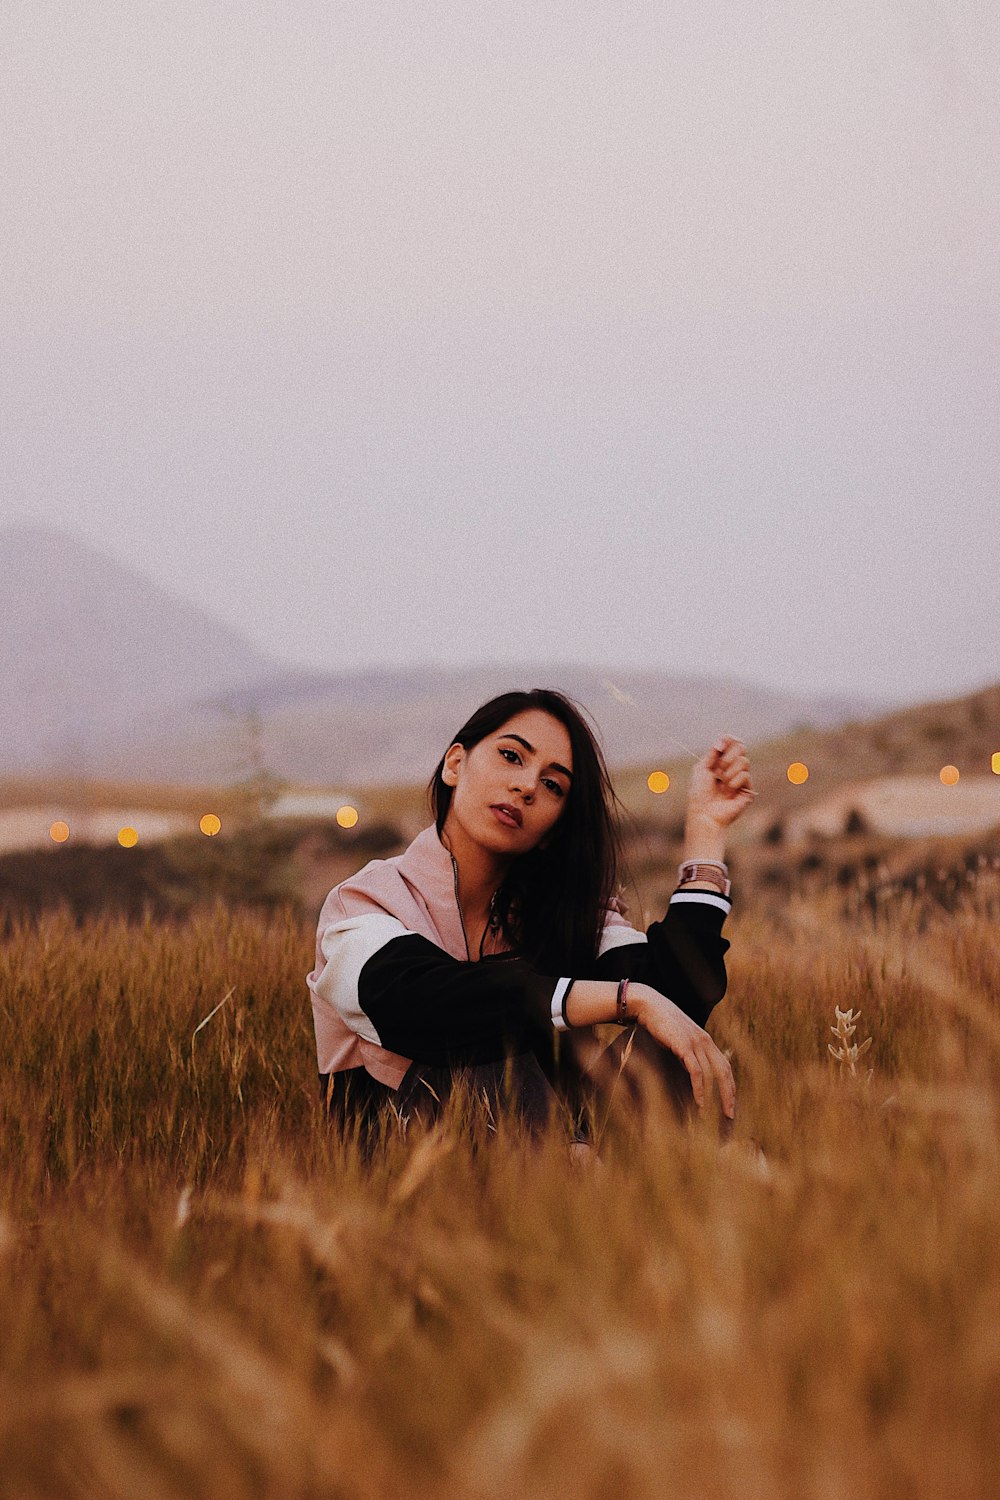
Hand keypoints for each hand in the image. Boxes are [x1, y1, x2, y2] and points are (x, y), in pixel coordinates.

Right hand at [632, 985, 735, 1118]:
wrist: (649, 1005)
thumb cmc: (661, 1023)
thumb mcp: (679, 1039)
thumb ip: (688, 1053)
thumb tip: (691, 1071)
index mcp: (706, 1040)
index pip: (725, 1066)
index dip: (730, 1086)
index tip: (731, 1103)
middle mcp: (705, 1041)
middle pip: (725, 1072)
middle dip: (729, 1095)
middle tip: (730, 1115)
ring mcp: (696, 1043)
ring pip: (713, 1074)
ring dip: (716, 1097)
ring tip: (715, 1115)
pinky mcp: (684, 1045)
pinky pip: (696, 1071)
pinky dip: (700, 1089)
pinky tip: (700, 1103)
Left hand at [686, 735, 754, 830]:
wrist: (704, 813)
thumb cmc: (699, 793)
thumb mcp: (701, 769)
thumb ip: (713, 753)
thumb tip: (723, 739)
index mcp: (721, 762)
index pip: (732, 743)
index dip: (729, 740)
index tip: (722, 744)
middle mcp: (732, 768)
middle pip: (742, 747)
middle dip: (728, 756)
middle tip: (718, 769)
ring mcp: (741, 779)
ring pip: (744, 761)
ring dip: (729, 771)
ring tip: (721, 783)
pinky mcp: (748, 790)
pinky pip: (746, 775)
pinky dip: (734, 781)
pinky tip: (728, 791)